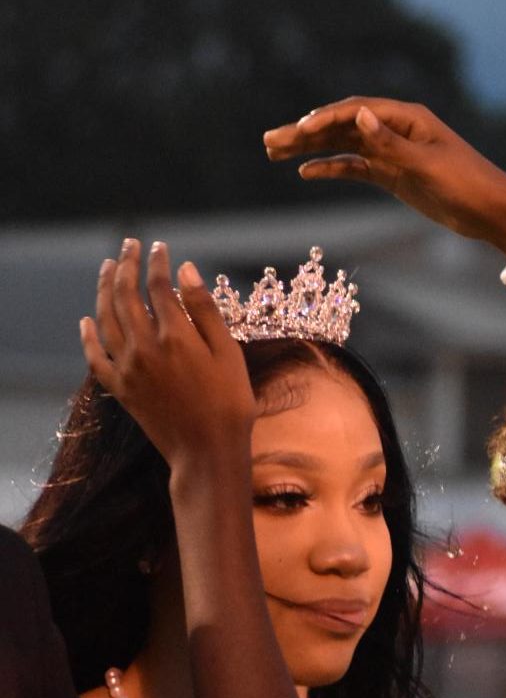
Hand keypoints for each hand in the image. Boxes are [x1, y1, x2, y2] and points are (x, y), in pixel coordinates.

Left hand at [80, 239, 254, 474]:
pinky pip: (95, 358)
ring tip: (108, 269)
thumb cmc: (229, 404)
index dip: (157, 262)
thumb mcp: (228, 353)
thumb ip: (204, 310)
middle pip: (126, 294)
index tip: (160, 247)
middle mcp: (144, 347)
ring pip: (106, 318)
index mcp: (175, 335)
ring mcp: (128, 368)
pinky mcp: (120, 389)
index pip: (159, 285)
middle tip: (129, 245)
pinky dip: (88, 336)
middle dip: (126, 265)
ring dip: (104, 289)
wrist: (206, 452)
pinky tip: (85, 321)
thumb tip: (185, 270)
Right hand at [263, 98, 505, 259]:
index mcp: (406, 118)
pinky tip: (307, 172)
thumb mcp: (427, 165)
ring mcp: (392, 152)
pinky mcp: (393, 175)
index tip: (297, 131)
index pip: (354, 112)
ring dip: (310, 149)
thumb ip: (390, 143)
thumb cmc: (467, 184)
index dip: (324, 120)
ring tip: (274, 152)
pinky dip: (332, 169)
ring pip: (343, 146)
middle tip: (268, 141)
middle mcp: (395, 130)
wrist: (491, 211)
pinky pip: (356, 168)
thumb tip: (358, 116)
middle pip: (341, 126)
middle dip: (305, 133)